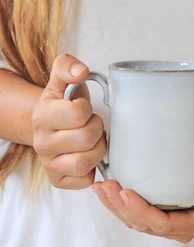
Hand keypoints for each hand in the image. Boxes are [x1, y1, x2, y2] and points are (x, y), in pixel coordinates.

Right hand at [32, 54, 106, 188]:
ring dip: (98, 149)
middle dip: (97, 129)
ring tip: (93, 140)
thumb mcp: (62, 81)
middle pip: (86, 138)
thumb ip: (67, 67)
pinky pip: (85, 180)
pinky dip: (93, 168)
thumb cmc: (64, 105)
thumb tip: (80, 70)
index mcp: (42, 115)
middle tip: (92, 125)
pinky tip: (88, 155)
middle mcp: (41, 143)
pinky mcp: (58, 180)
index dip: (88, 110)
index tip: (84, 110)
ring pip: (85, 162)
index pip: (79, 113)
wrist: (52, 126)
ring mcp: (49, 164)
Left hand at [93, 155, 193, 242]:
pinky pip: (136, 212)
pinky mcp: (161, 209)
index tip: (125, 192)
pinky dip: (119, 202)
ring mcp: (168, 219)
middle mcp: (178, 226)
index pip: (163, 224)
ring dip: (115, 205)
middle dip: (121, 207)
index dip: (141, 211)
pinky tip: (108, 188)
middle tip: (106, 185)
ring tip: (101, 187)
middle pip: (144, 223)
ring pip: (135, 220)